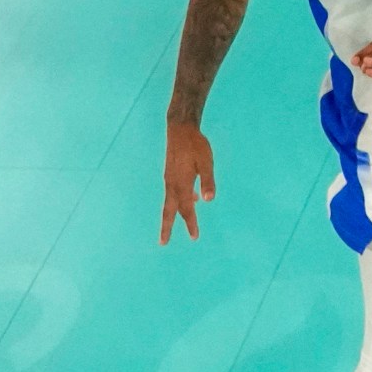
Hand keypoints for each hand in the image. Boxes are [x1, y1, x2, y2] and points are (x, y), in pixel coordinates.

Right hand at [161, 124, 215, 242]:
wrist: (179, 128)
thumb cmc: (195, 144)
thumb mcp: (206, 161)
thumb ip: (208, 180)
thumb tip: (209, 199)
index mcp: (182, 183)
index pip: (187, 208)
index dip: (191, 223)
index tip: (194, 237)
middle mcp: (172, 184)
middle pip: (169, 210)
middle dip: (166, 227)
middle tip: (162, 243)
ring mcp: (169, 179)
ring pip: (169, 203)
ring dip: (170, 216)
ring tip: (169, 229)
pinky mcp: (170, 174)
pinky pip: (172, 193)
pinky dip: (178, 202)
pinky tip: (190, 200)